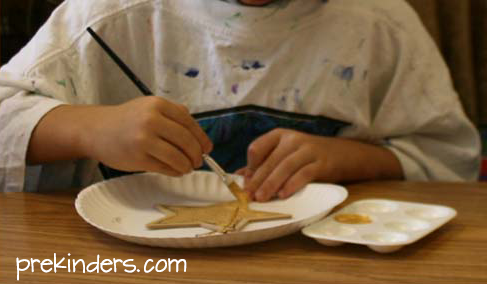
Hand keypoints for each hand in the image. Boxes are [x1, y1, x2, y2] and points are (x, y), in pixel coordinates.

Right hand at [83, 97, 212, 175]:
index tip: (208, 148)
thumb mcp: (150, 107)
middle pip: (186, 140)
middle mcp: (151, 120)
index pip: (189, 123)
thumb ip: (175, 115)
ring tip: (188, 167)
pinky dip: (175, 171)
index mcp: (158, 105)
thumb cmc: (128, 119)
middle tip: (199, 161)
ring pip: (177, 157)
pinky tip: (177, 171)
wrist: (97, 130)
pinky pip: (164, 167)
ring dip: (187, 165)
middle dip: (196, 154)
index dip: (201, 138)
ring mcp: (143, 139)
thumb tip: (200, 137)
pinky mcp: (137, 157)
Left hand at [240, 129, 402, 201]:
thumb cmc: (308, 157)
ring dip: (271, 184)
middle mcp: (293, 140)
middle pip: (270, 160)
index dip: (250, 167)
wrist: (344, 155)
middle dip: (257, 180)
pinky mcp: (322, 163)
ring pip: (285, 167)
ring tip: (262, 198)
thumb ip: (264, 164)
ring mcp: (308, 150)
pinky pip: (304, 174)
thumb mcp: (285, 155)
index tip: (246, 183)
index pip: (257, 148)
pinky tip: (284, 195)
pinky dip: (292, 184)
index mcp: (279, 136)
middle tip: (249, 196)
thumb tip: (240, 177)